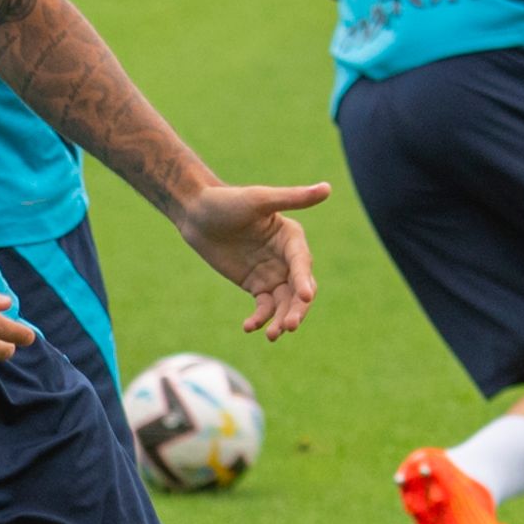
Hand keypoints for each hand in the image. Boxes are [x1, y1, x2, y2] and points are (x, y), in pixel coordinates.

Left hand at [170, 180, 330, 340]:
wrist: (196, 214)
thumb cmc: (227, 201)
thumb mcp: (259, 200)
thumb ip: (293, 198)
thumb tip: (328, 188)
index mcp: (292, 238)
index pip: (302, 263)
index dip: (304, 280)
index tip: (305, 297)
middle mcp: (287, 258)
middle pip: (299, 289)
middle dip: (296, 309)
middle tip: (289, 326)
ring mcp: (273, 274)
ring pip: (284, 303)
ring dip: (280, 320)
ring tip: (271, 335)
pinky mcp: (256, 286)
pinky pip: (264, 308)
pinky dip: (260, 319)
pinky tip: (249, 327)